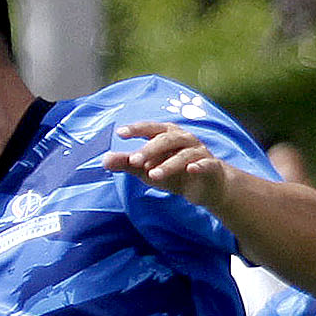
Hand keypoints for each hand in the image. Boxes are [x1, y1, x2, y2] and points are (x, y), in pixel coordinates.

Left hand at [102, 121, 238, 209]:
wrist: (207, 187)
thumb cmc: (174, 173)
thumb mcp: (147, 169)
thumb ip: (127, 164)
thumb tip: (103, 160)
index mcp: (167, 135)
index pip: (150, 128)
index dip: (136, 129)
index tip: (120, 133)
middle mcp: (184, 139)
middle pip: (165, 139)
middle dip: (149, 149)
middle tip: (133, 160)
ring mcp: (198, 152)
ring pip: (183, 155)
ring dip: (167, 164)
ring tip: (151, 174)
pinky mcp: (211, 167)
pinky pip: (206, 164)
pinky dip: (199, 166)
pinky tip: (190, 170)